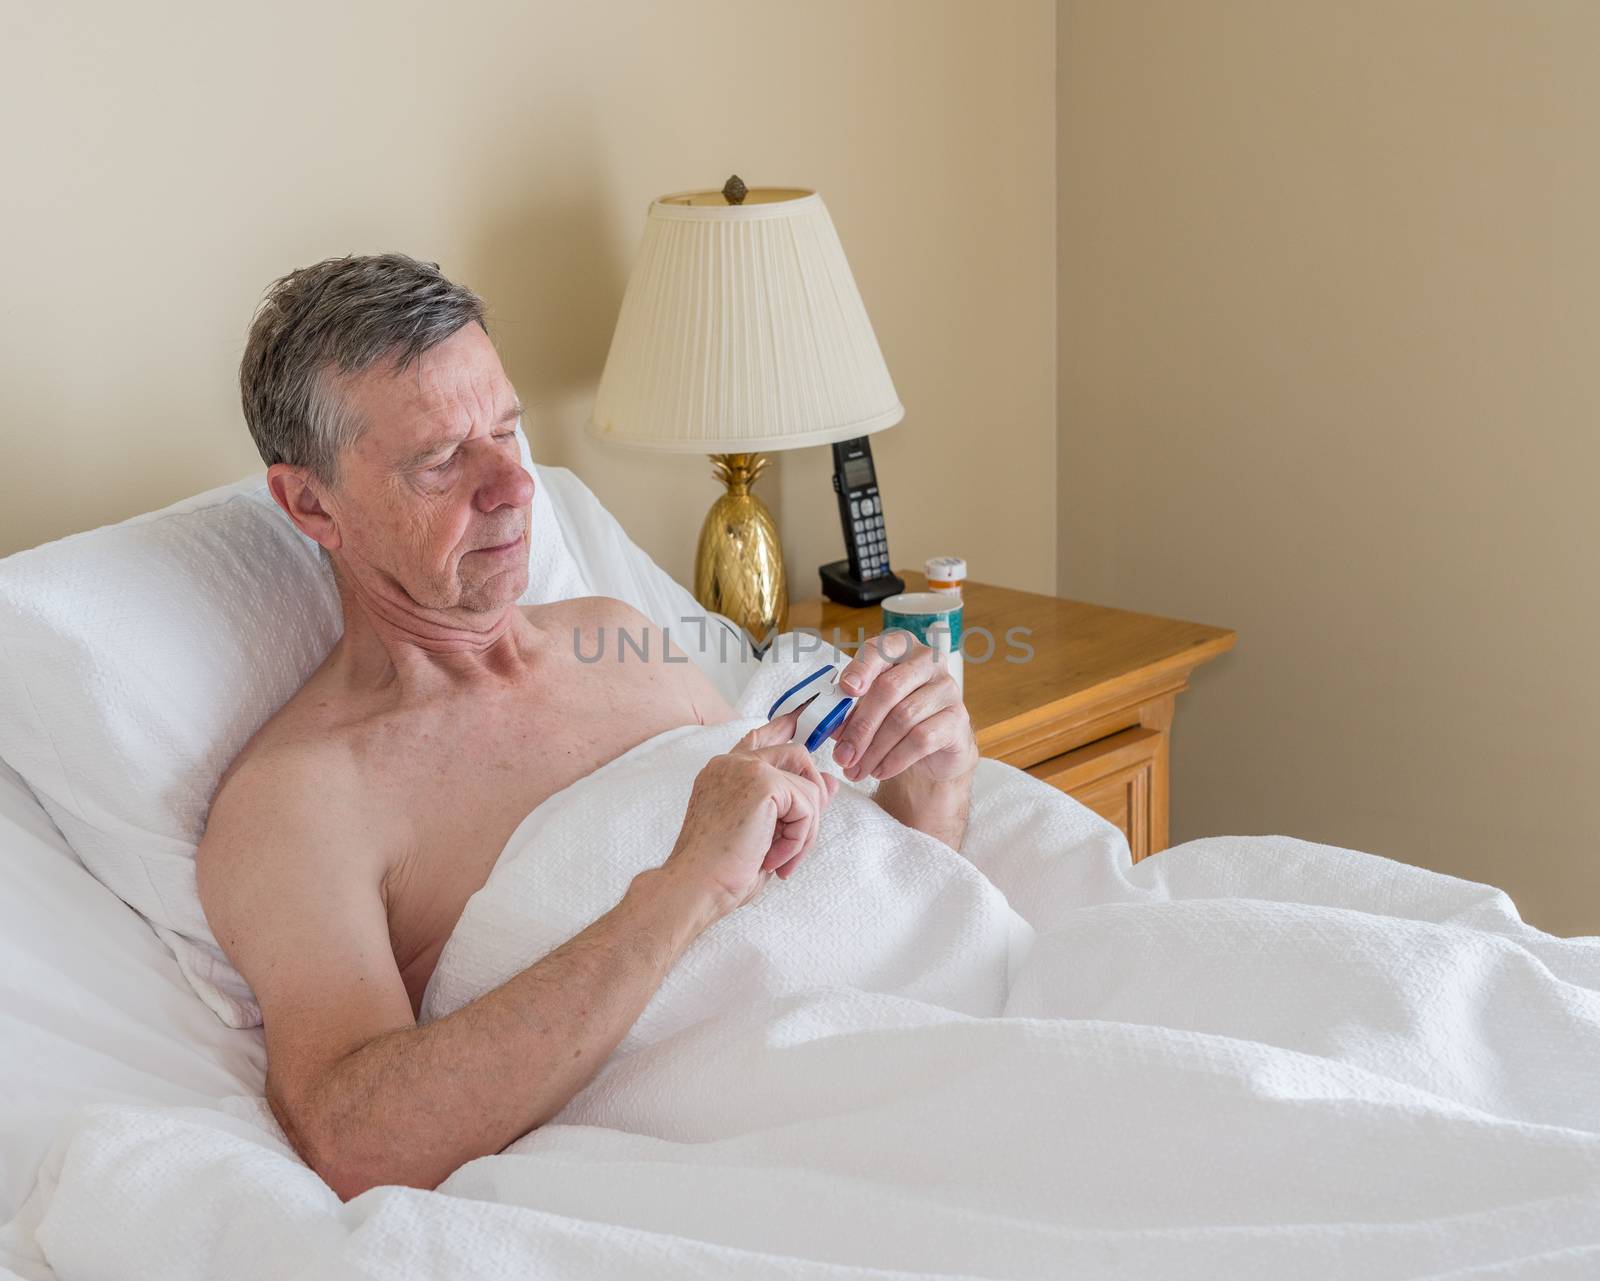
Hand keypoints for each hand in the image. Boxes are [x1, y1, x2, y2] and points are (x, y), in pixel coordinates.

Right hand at [660, 707, 841, 921]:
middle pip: (796, 755)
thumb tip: (830, 783)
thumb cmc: (719, 870)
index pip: (758, 737)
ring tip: (777, 860)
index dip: (782, 727)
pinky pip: (807, 806)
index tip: (799, 717)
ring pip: (808, 788)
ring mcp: (746, 769)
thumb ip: (794, 803)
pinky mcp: (762, 783)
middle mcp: (732, 763)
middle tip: (796, 843)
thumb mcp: (764, 833)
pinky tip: (773, 858)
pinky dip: (799, 839)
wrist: (694, 887)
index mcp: (723, 772)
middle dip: (811, 798)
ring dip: (803, 832)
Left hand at [828, 631, 977, 785]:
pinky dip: (895, 759)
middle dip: (861, 726)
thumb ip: (850, 709)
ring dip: (874, 749)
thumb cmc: (896, 718)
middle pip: (889, 688)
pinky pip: (922, 739)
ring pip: (903, 717)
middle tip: (842, 755)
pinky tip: (881, 771)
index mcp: (901, 649)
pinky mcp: (958, 718)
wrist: (934, 749)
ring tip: (858, 769)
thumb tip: (830, 723)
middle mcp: (928, 662)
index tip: (846, 689)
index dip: (861, 668)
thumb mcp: (869, 708)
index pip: (880, 649)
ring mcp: (947, 689)